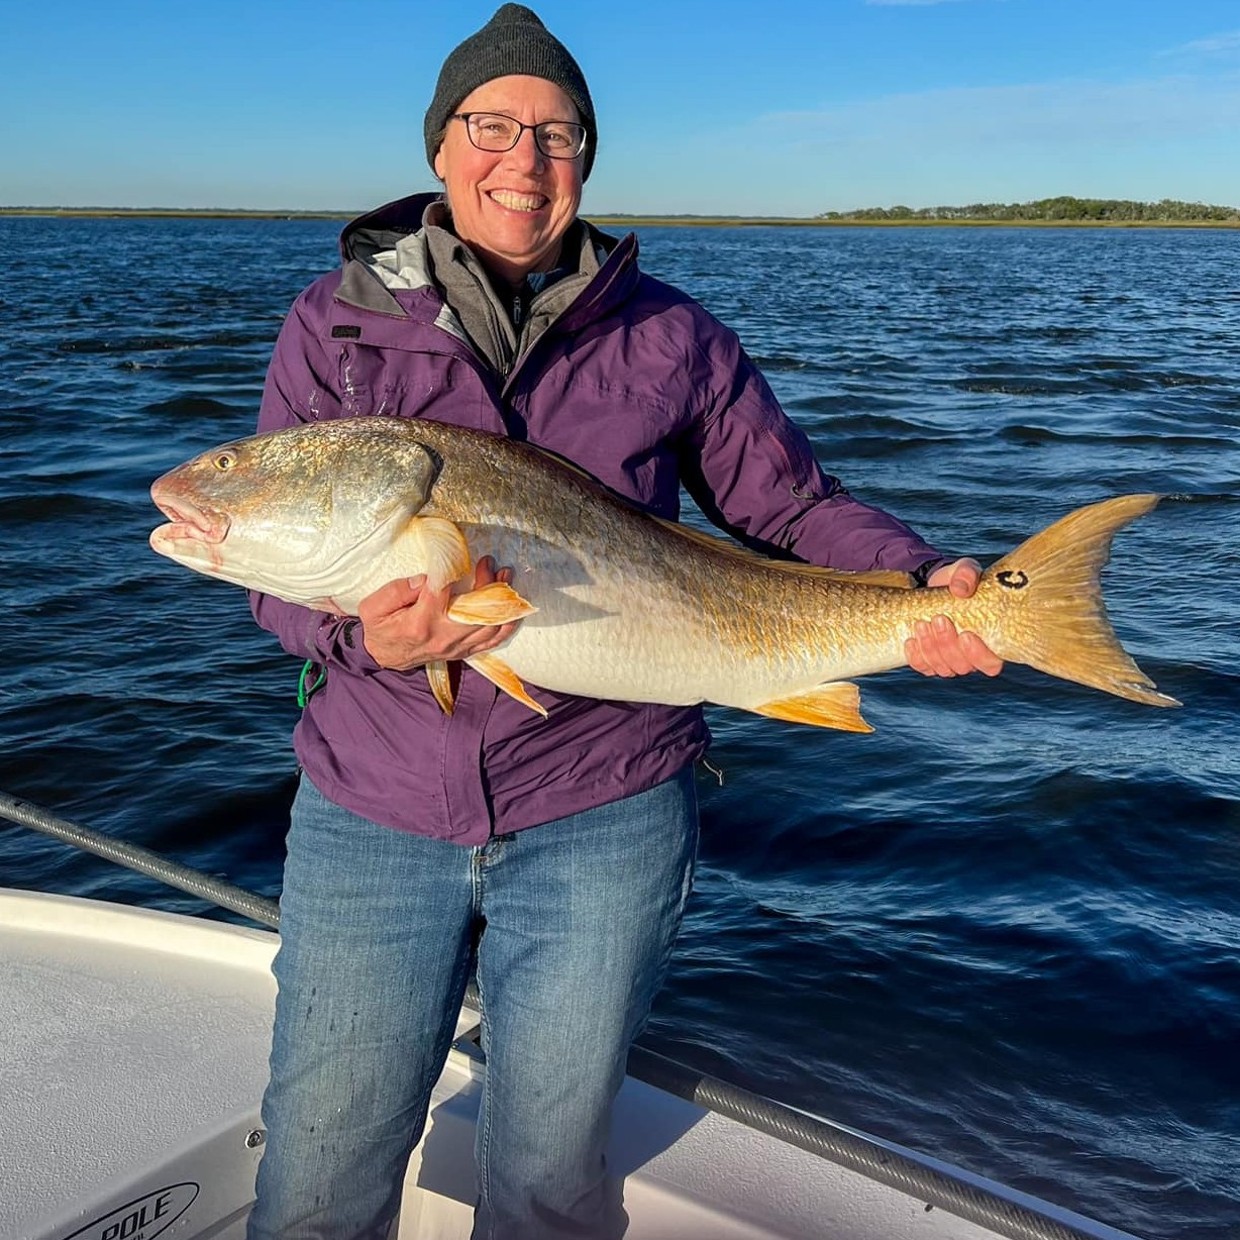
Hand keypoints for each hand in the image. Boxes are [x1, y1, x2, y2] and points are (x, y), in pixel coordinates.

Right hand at [357, 556, 519, 670]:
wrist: (382, 657)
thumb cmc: (379, 627)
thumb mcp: (372, 606)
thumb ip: (396, 590)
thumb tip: (425, 578)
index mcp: (420, 622)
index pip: (444, 593)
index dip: (457, 572)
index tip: (465, 557)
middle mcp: (443, 637)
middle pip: (477, 610)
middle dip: (488, 584)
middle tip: (490, 563)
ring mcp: (456, 647)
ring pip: (491, 626)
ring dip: (503, 601)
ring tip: (505, 577)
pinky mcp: (463, 651)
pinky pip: (492, 640)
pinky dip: (507, 624)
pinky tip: (513, 607)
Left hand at [904, 558, 1003, 677]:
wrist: (932, 586)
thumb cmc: (957, 581)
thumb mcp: (964, 570)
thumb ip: (967, 574)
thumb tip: (961, 589)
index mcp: (990, 640)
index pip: (991, 663)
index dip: (980, 655)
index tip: (966, 634)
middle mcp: (971, 656)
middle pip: (963, 666)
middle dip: (948, 644)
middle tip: (938, 619)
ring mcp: (949, 661)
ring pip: (942, 667)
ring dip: (930, 647)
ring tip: (921, 623)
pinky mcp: (928, 660)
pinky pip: (922, 666)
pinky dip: (915, 655)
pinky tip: (910, 639)